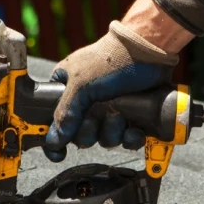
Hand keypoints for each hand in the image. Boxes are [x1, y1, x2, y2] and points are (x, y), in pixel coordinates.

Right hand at [43, 21, 179, 161]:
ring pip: (104, 138)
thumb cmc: (112, 59)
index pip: (52, 119)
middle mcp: (87, 102)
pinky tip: (134, 130)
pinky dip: (130, 137)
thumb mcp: (81, 84)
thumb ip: (65, 113)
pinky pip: (125, 138)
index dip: (54, 138)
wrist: (151, 51)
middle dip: (91, 131)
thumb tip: (54, 139)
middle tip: (97, 118)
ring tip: (120, 115)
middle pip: (80, 135)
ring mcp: (110, 109)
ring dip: (112, 131)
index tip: (58, 152)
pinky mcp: (131, 116)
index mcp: (68, 89)